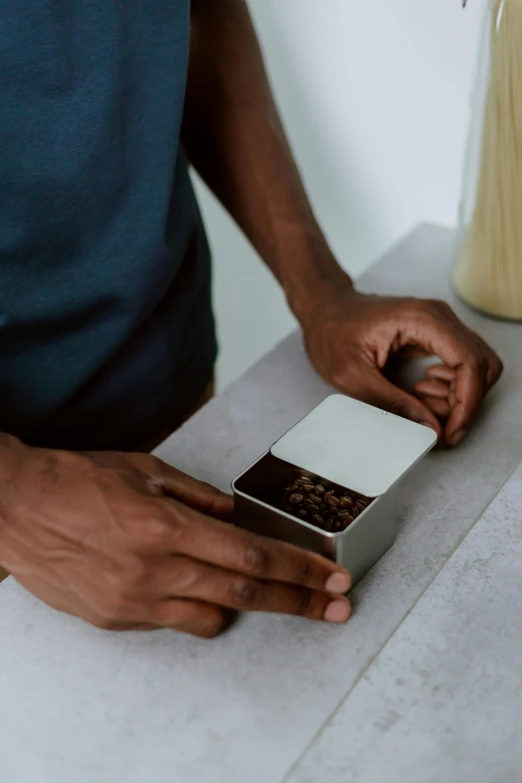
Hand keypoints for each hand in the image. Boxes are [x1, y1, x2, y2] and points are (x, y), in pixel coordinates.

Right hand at [0, 439, 350, 635]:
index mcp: (166, 525)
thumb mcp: (146, 468)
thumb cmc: (79, 478)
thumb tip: (237, 516)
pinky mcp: (114, 620)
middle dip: (298, 601)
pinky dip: (196, 609)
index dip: (299, 569)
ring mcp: (133, 601)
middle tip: (337, 607)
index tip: (332, 578)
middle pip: (245, 595)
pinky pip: (172, 622)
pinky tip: (197, 589)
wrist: (16, 507)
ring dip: (248, 608)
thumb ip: (199, 496)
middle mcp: (154, 569)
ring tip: (271, 596)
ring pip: (212, 618)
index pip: (251, 556)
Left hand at [300, 285, 502, 445]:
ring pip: (477, 365)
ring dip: (459, 395)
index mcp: (421, 320)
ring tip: (420, 401)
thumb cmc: (332, 333)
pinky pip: (462, 363)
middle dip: (465, 402)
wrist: (324, 309)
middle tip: (435, 422)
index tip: (451, 432)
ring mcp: (441, 323)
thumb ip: (393, 404)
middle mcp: (439, 317)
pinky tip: (421, 391)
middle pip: (481, 364)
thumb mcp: (353, 376)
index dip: (467, 403)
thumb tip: (431, 429)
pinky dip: (452, 386)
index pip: (468, 362)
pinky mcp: (436, 334)